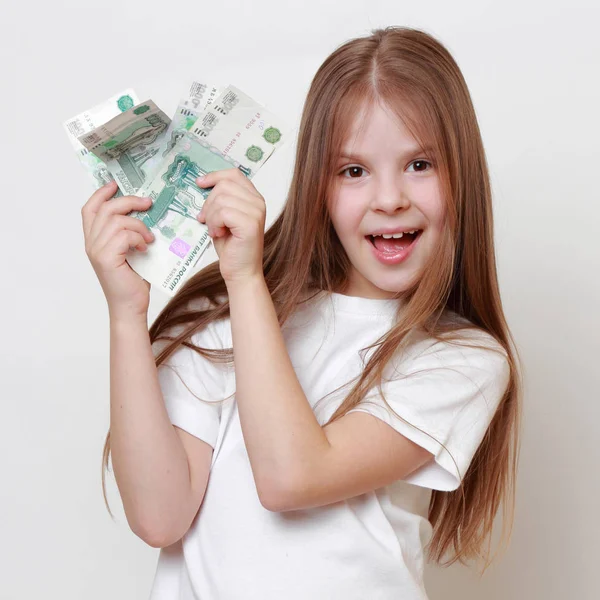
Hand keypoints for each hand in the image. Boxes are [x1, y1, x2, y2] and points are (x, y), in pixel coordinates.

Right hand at [81, 181, 154, 319]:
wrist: (130, 307)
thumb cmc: (133, 281)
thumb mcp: (131, 251)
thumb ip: (130, 233)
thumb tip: (146, 211)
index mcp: (94, 240)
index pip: (90, 208)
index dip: (101, 193)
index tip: (116, 184)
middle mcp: (91, 243)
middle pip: (105, 208)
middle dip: (129, 201)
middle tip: (148, 203)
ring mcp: (97, 250)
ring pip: (117, 220)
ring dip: (138, 225)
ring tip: (149, 238)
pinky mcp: (106, 258)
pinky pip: (124, 234)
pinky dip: (138, 238)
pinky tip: (145, 248)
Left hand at [196, 168, 265, 285]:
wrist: (240, 271)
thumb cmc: (231, 247)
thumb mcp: (223, 217)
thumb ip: (220, 199)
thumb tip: (202, 183)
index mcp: (253, 198)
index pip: (233, 174)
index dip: (214, 176)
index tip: (200, 183)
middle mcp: (258, 202)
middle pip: (224, 185)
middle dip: (209, 203)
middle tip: (207, 220)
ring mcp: (256, 212)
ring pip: (221, 199)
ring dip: (211, 216)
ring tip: (215, 229)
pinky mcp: (250, 224)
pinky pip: (223, 212)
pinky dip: (214, 224)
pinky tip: (218, 234)